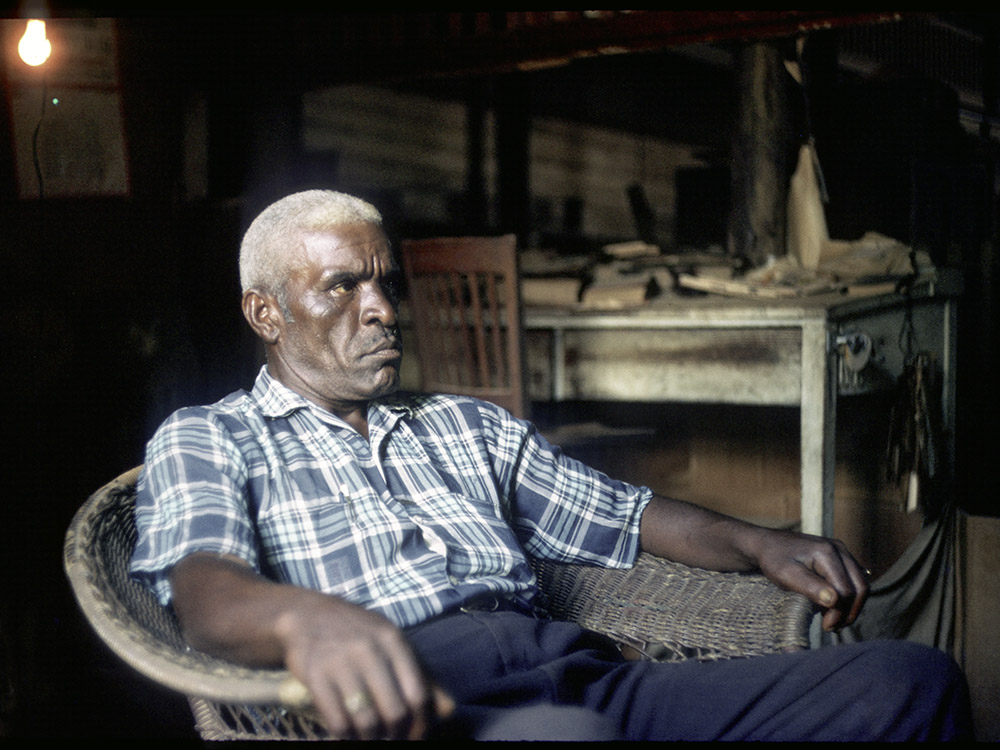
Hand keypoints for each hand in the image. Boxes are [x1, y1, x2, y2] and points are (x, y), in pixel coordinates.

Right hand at [169, 553, 453, 739]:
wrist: (304, 615)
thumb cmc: (357, 634)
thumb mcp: (391, 644)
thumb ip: (420, 676)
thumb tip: (448, 711)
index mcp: (394, 641)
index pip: (418, 693)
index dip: (420, 724)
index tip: (415, 737)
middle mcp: (369, 649)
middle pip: (394, 710)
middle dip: (396, 736)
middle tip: (391, 741)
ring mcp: (340, 662)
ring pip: (366, 719)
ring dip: (371, 740)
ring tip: (370, 741)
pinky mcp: (314, 675)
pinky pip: (336, 720)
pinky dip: (344, 737)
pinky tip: (347, 736)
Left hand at [753, 530, 869, 631]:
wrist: (767, 544)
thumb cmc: (774, 559)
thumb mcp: (785, 575)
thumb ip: (809, 586)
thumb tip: (833, 600)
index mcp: (826, 552)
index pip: (844, 589)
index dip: (839, 612)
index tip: (826, 627)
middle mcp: (839, 549)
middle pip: (860, 587)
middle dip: (850, 611)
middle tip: (834, 627)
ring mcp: (841, 552)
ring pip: (860, 584)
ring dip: (851, 605)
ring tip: (834, 621)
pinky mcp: (839, 557)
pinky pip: (853, 580)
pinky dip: (849, 596)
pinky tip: (833, 607)